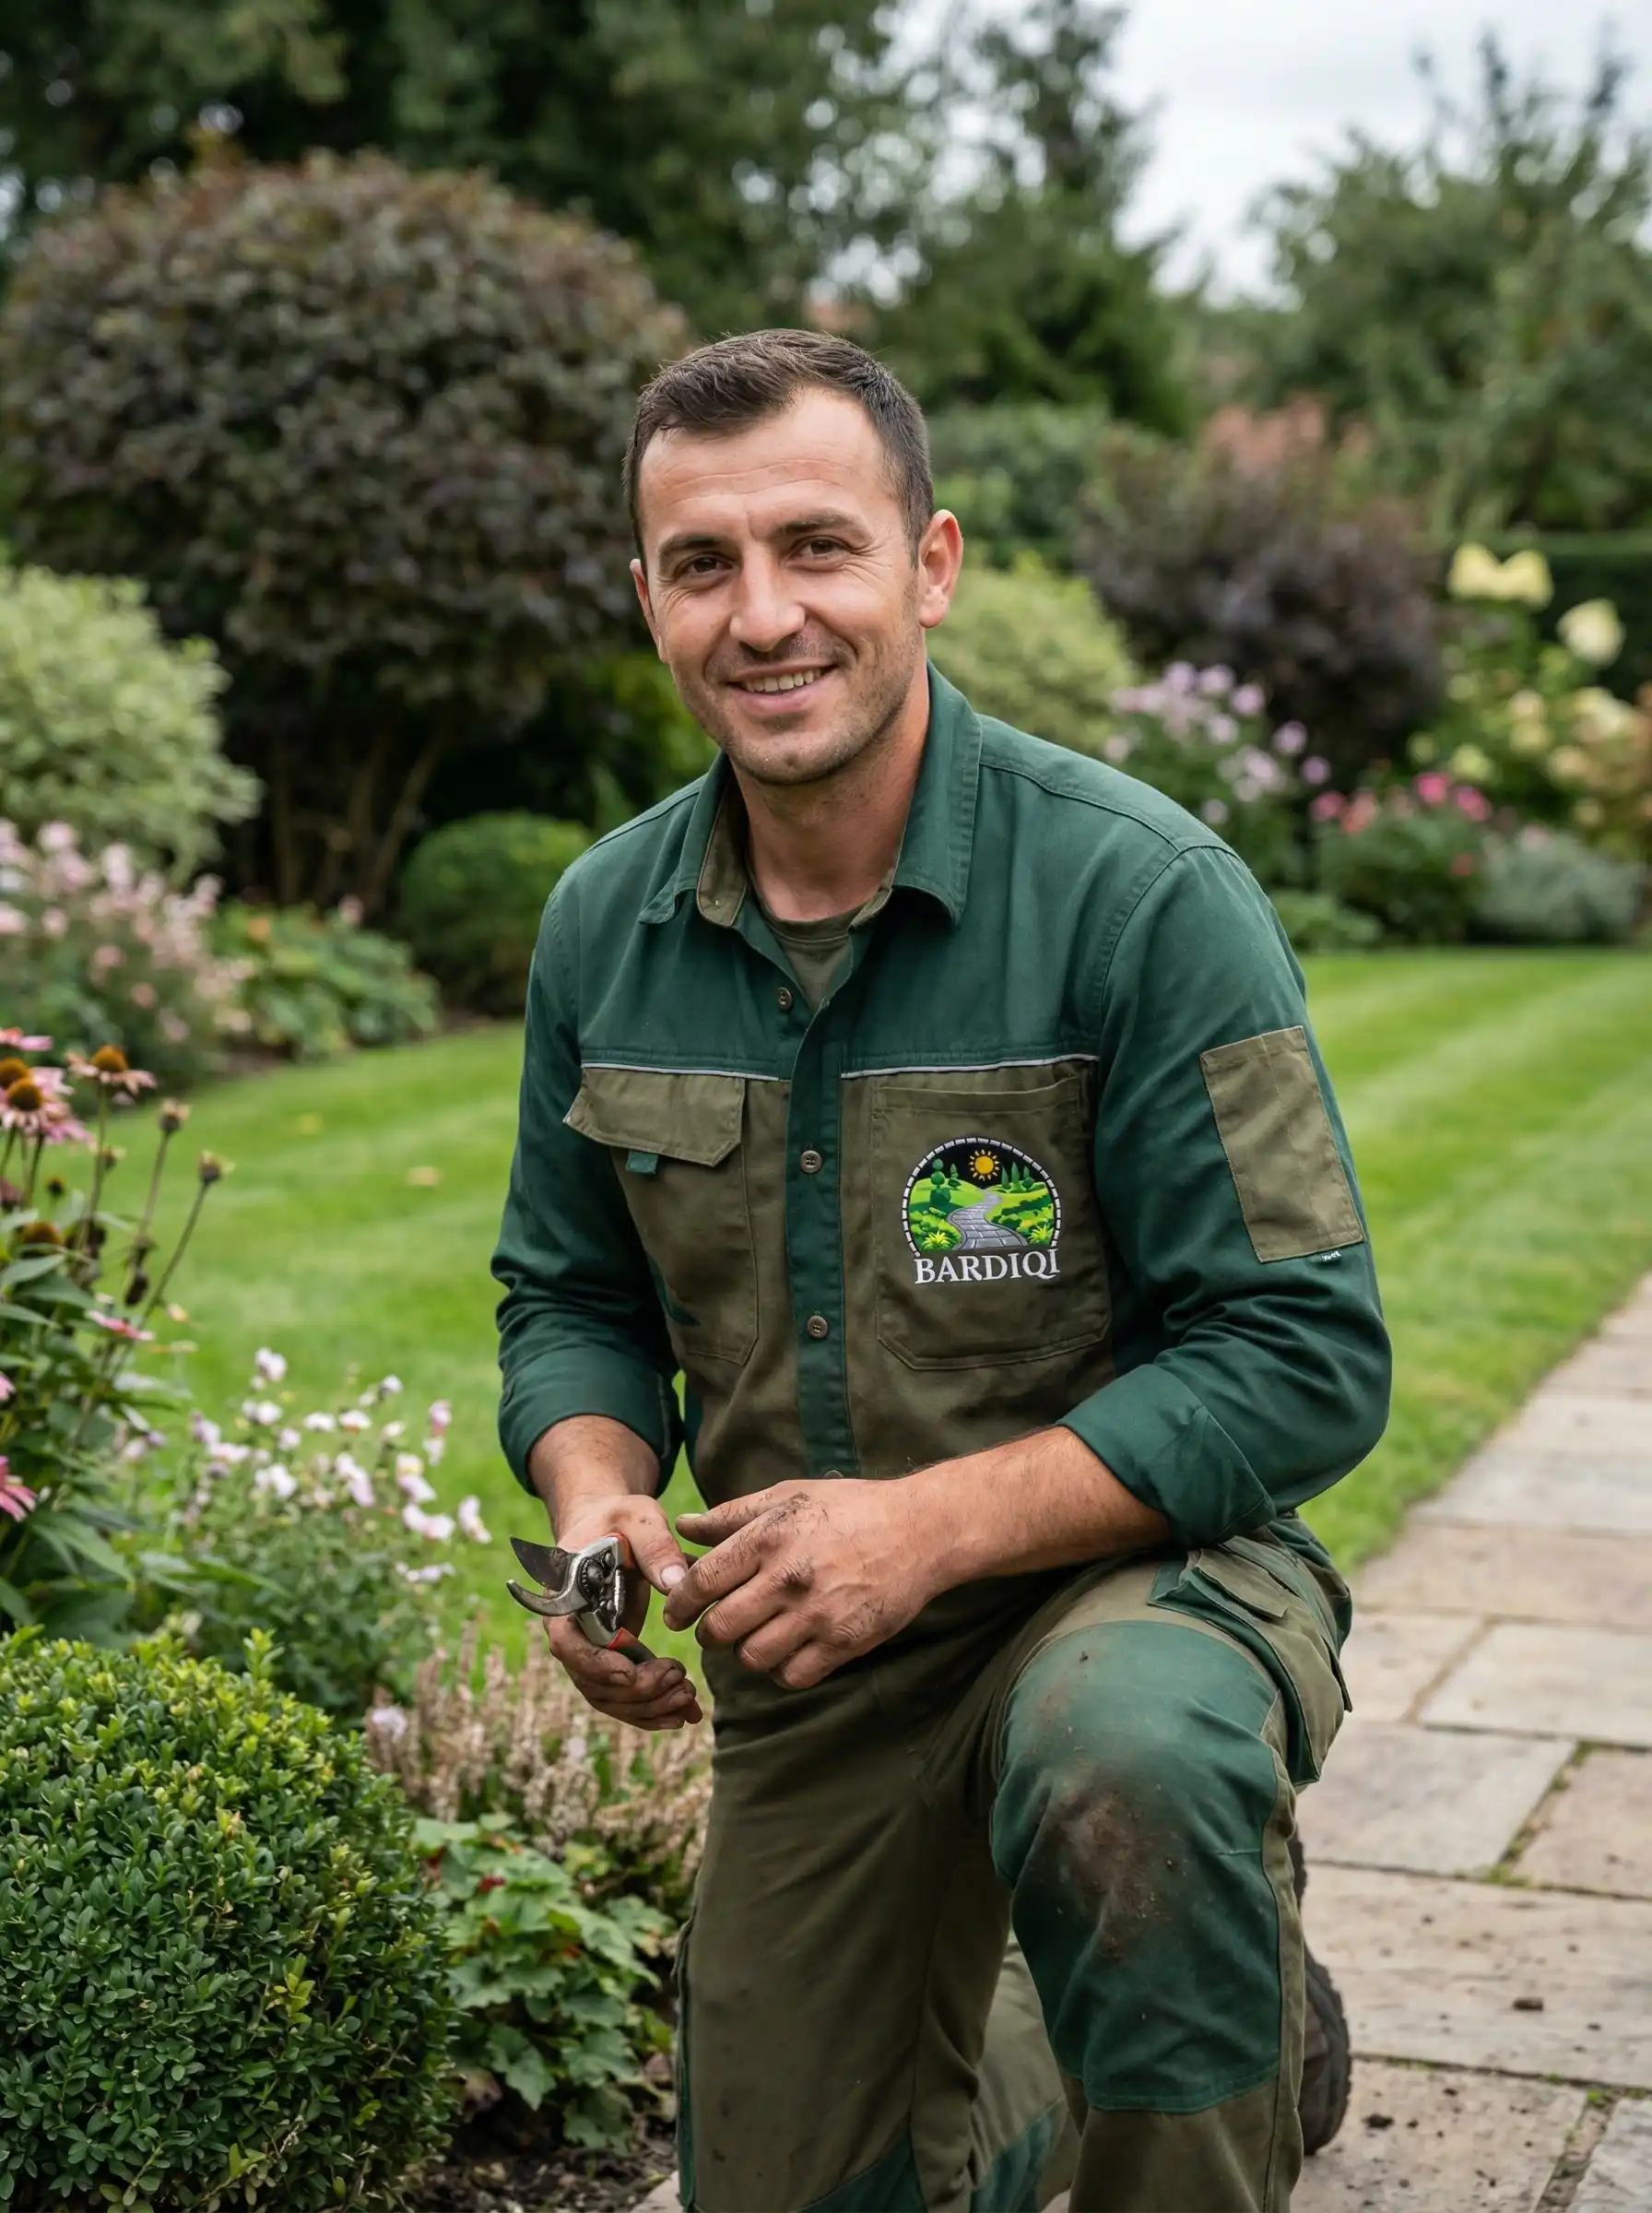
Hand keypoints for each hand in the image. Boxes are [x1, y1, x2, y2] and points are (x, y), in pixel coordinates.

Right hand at [541, 1493, 703, 1730]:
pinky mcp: (611, 1660)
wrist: (608, 1530)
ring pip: (608, 1698)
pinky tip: (685, 1714)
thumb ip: (656, 1544)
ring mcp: (589, 1651)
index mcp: (565, 1598)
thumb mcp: (638, 1517)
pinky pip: (624, 1697)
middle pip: (591, 1681)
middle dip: (636, 1691)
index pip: (566, 1644)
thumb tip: (677, 1583)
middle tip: (681, 1681)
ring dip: (648, 1707)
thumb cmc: (620, 1519)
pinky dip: (652, 1710)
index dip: (595, 1664)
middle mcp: (571, 1632)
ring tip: (689, 1699)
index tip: (631, 1673)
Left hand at [665, 1478, 935, 1689]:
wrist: (921, 1530)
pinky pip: (792, 1676)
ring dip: (747, 1653)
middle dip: (709, 1634)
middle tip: (716, 1629)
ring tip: (757, 1637)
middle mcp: (789, 1578)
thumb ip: (733, 1514)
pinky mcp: (845, 1642)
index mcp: (769, 1537)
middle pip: (720, 1629)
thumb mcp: (790, 1497)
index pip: (701, 1582)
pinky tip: (789, 1652)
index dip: (679, 1604)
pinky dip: (783, 1671)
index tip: (676, 1614)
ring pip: (752, 1658)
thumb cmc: (852, 1508)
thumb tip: (684, 1525)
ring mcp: (818, 1614)